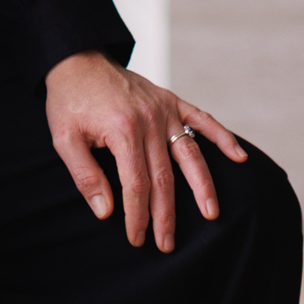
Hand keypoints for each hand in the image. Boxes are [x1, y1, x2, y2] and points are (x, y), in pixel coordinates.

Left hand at [44, 51, 246, 251]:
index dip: (137, 215)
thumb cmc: (69, 100)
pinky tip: (239, 157)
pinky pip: (202, 120)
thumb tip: (106, 211)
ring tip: (212, 213)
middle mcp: (149, 120)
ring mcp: (163, 110)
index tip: (137, 238)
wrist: (77, 59)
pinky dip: (223, 138)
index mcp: (122, 130)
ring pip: (190, 154)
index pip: (136, 184)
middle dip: (166, 214)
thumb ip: (85, 175)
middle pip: (164, 177)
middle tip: (167, 243)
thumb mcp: (63, 138)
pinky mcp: (170, 101)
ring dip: (202, 186)